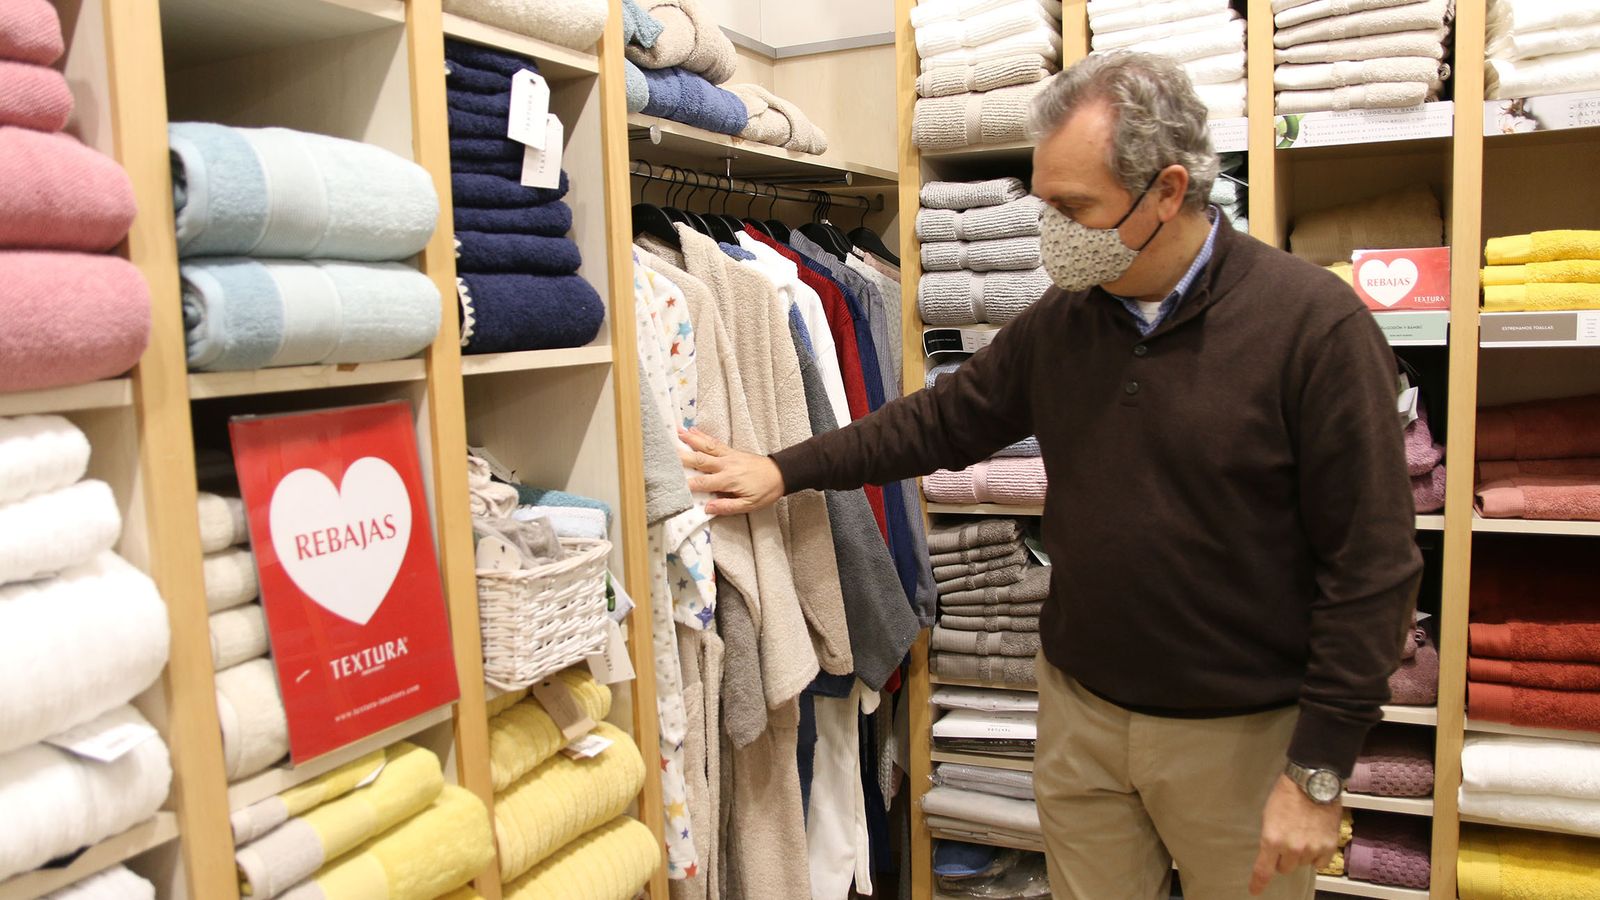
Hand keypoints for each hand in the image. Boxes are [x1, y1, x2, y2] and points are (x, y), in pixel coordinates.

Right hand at [677, 427, 785, 516]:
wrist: (781, 474)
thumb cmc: (765, 491)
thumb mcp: (749, 505)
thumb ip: (728, 507)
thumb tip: (707, 508)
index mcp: (729, 480)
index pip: (704, 483)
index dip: (688, 484)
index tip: (672, 483)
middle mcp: (726, 465)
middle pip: (700, 460)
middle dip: (682, 457)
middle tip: (665, 452)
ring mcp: (728, 456)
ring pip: (706, 446)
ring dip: (690, 440)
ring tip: (675, 432)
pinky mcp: (731, 451)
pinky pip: (714, 442)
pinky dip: (702, 435)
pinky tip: (692, 430)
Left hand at [1249, 774, 1341, 895]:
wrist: (1313, 782)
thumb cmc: (1286, 795)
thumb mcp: (1269, 815)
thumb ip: (1270, 837)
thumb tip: (1271, 853)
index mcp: (1272, 839)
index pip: (1263, 870)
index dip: (1258, 883)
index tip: (1254, 891)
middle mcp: (1292, 848)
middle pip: (1285, 868)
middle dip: (1283, 859)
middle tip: (1287, 843)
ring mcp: (1312, 848)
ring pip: (1303, 864)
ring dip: (1301, 855)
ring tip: (1303, 834)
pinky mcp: (1329, 846)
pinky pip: (1320, 863)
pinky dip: (1317, 856)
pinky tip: (1316, 841)